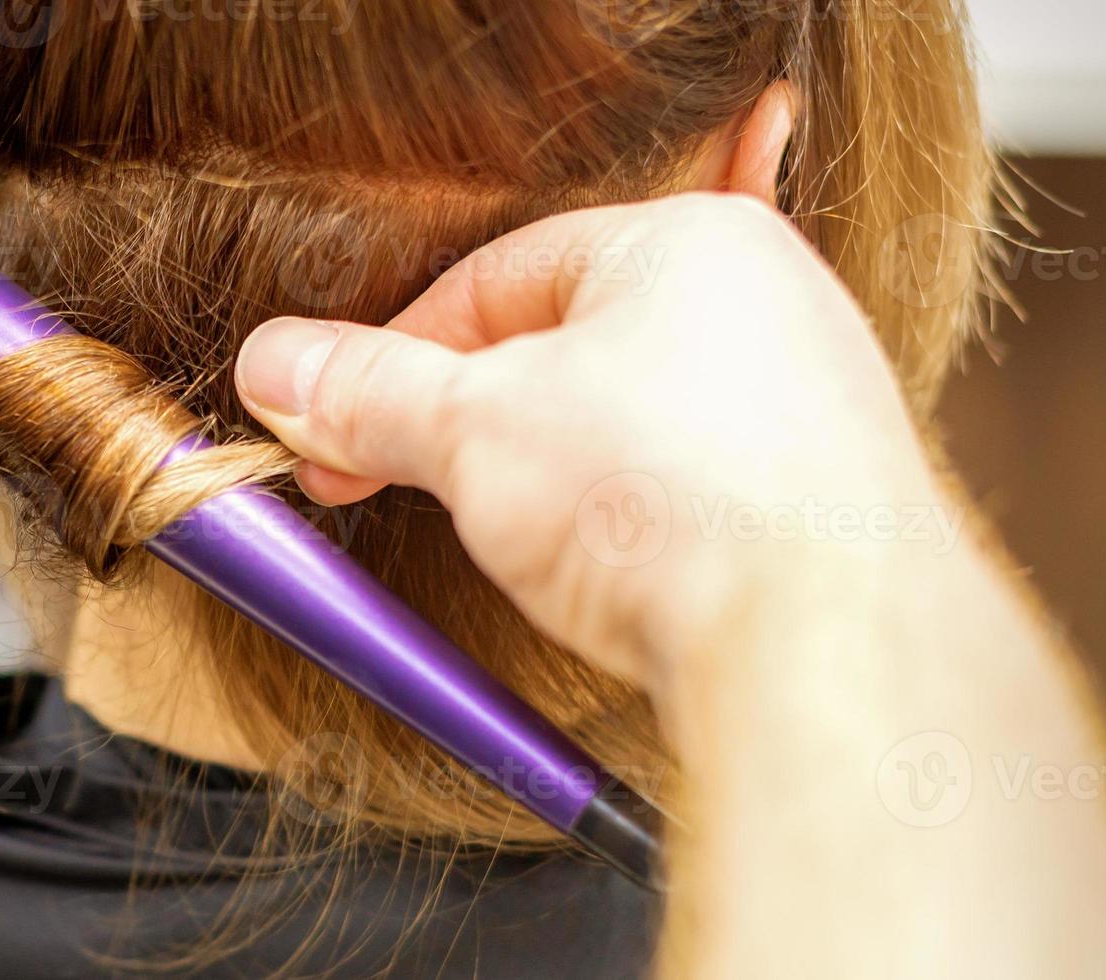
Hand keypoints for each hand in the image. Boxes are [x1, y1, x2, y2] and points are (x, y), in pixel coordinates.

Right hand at [234, 193, 947, 686]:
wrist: (827, 647)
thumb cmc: (673, 499)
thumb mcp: (472, 429)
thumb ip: (366, 391)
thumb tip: (279, 365)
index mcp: (686, 244)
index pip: (496, 275)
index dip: (394, 354)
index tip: (330, 422)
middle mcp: (766, 309)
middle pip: (560, 351)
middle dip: (461, 427)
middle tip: (387, 482)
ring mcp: (805, 411)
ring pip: (623, 429)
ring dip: (538, 485)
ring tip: (500, 544)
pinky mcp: (822, 511)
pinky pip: (686, 499)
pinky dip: (621, 534)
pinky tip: (597, 584)